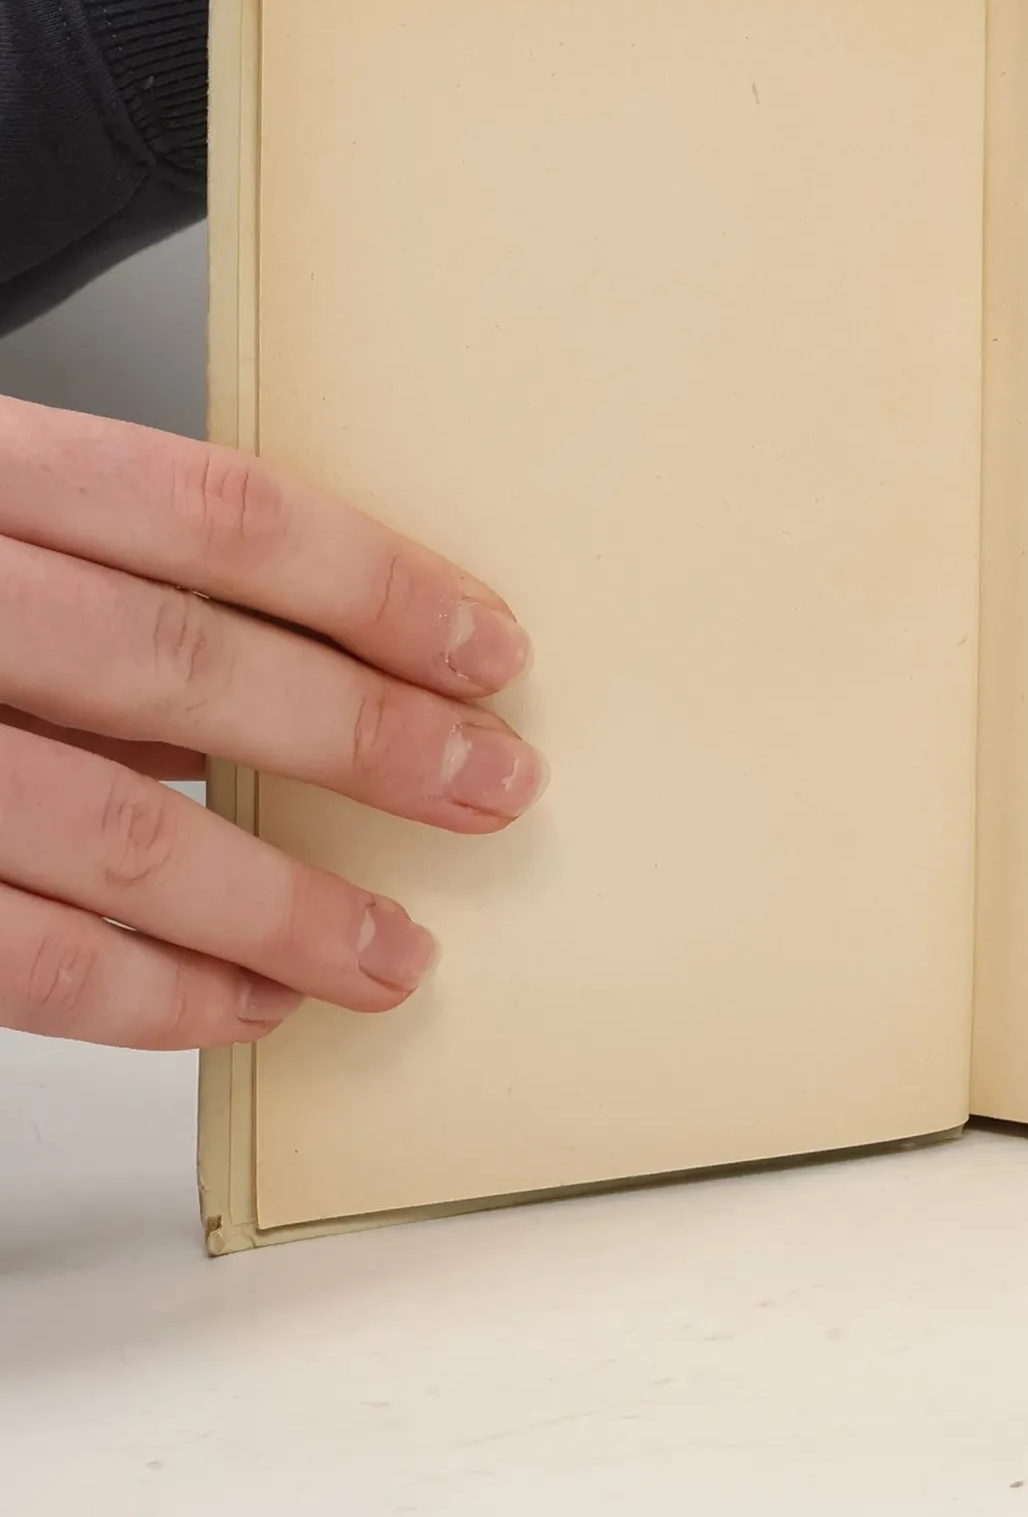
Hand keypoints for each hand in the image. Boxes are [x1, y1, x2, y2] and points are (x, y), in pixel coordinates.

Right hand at [0, 398, 545, 1048]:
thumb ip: (109, 576)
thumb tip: (313, 661)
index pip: (216, 515)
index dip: (374, 583)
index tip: (486, 646)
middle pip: (186, 668)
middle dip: (363, 739)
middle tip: (488, 786)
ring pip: (113, 833)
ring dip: (280, 904)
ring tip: (390, 950)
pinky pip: (17, 955)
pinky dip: (149, 995)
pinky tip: (244, 1004)